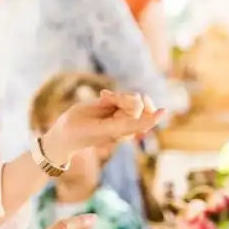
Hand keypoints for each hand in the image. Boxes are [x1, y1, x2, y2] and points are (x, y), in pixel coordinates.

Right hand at [42, 90, 165, 161]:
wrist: (66, 132)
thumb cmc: (81, 133)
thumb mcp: (104, 129)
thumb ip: (125, 122)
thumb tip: (143, 108)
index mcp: (123, 132)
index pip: (143, 122)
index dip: (153, 116)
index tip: (163, 111)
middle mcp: (125, 124)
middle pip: (137, 106)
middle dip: (125, 99)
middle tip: (109, 99)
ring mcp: (120, 114)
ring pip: (131, 99)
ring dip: (118, 96)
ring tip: (103, 99)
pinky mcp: (114, 106)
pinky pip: (123, 96)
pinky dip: (114, 95)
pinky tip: (102, 97)